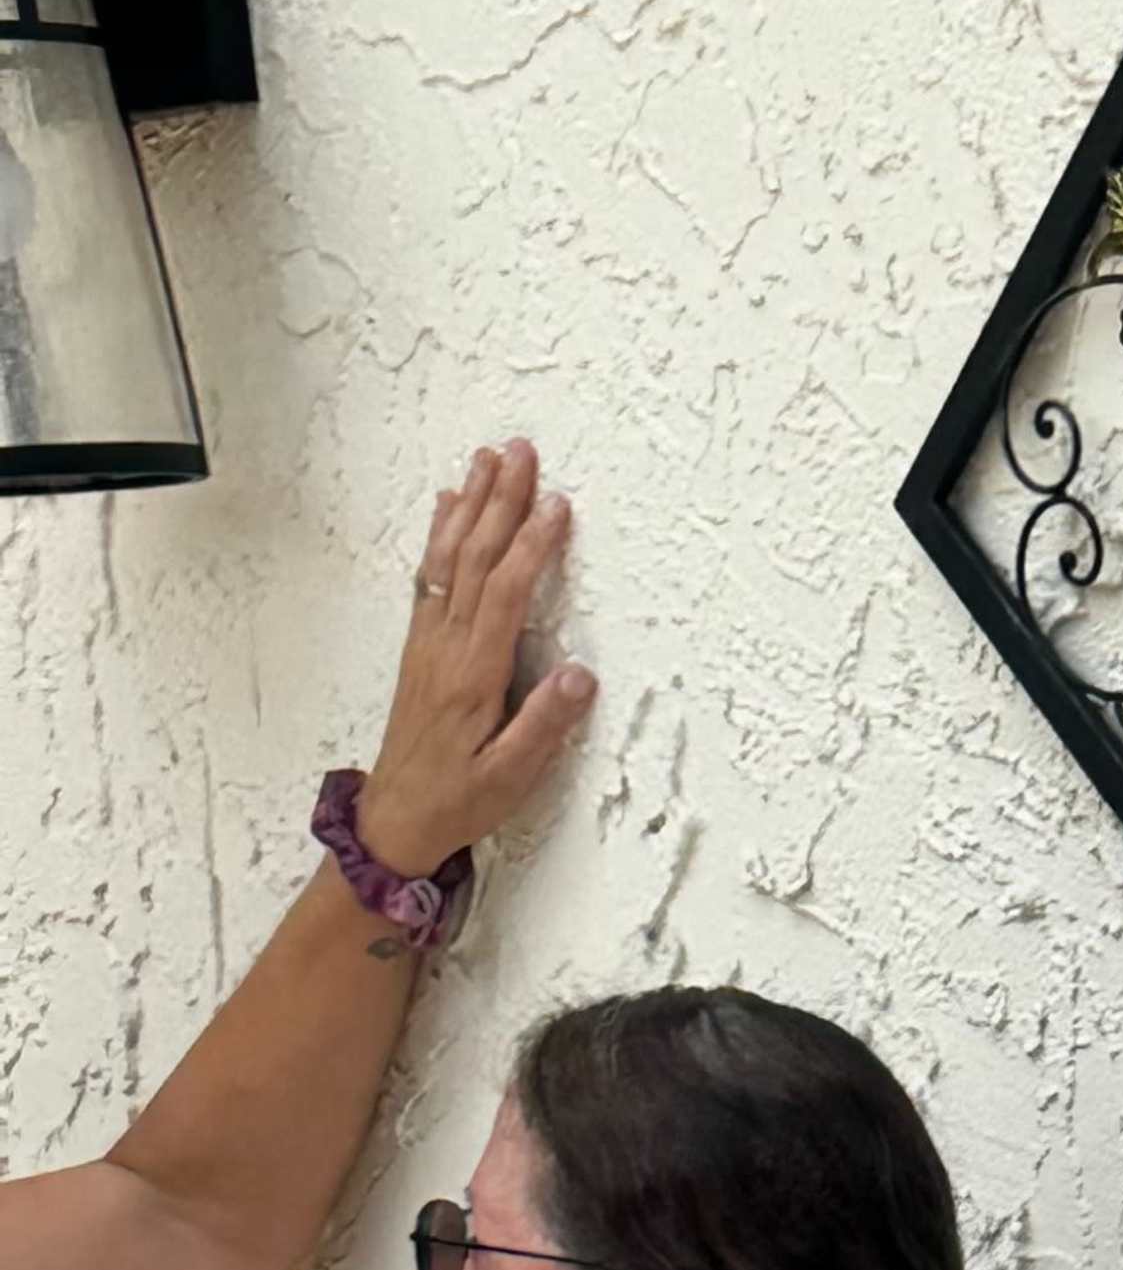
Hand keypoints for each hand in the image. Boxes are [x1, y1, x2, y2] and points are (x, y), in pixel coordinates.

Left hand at [348, 438, 593, 881]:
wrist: (394, 818)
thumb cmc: (458, 801)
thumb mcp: (509, 779)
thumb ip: (543, 726)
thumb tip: (580, 676)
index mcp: (473, 675)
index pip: (504, 595)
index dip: (531, 547)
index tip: (558, 505)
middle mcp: (446, 646)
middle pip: (474, 558)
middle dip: (500, 502)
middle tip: (521, 451)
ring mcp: (428, 641)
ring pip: (449, 557)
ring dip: (470, 504)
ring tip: (488, 458)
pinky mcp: (420, 645)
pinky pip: (430, 574)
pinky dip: (441, 533)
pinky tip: (449, 504)